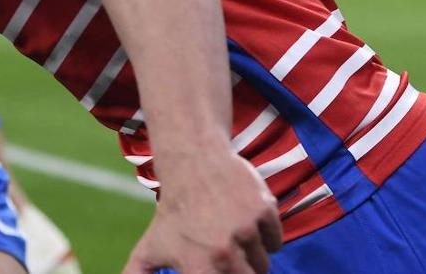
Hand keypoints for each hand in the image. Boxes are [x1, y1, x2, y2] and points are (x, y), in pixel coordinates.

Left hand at [123, 153, 282, 273]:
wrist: (192, 163)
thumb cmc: (172, 211)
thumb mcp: (150, 248)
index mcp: (197, 269)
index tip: (218, 261)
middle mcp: (223, 254)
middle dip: (239, 271)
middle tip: (225, 251)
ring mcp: (246, 231)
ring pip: (263, 264)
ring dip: (253, 255)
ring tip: (231, 233)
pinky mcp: (264, 211)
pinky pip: (276, 241)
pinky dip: (267, 236)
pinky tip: (245, 219)